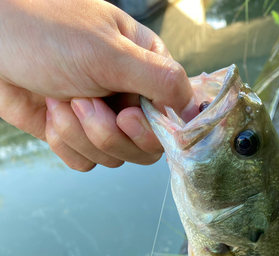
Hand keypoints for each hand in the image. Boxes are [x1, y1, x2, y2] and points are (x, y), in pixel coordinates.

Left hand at [0, 0, 196, 170]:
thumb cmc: (43, 30)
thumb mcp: (110, 52)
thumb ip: (161, 80)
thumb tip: (195, 108)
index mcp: (146, 68)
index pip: (173, 116)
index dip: (153, 128)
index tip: (127, 117)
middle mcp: (128, 95)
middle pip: (145, 146)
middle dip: (108, 133)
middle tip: (84, 101)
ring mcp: (101, 118)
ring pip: (114, 156)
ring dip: (81, 134)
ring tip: (61, 98)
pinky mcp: (75, 135)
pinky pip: (86, 161)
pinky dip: (65, 143)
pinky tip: (51, 113)